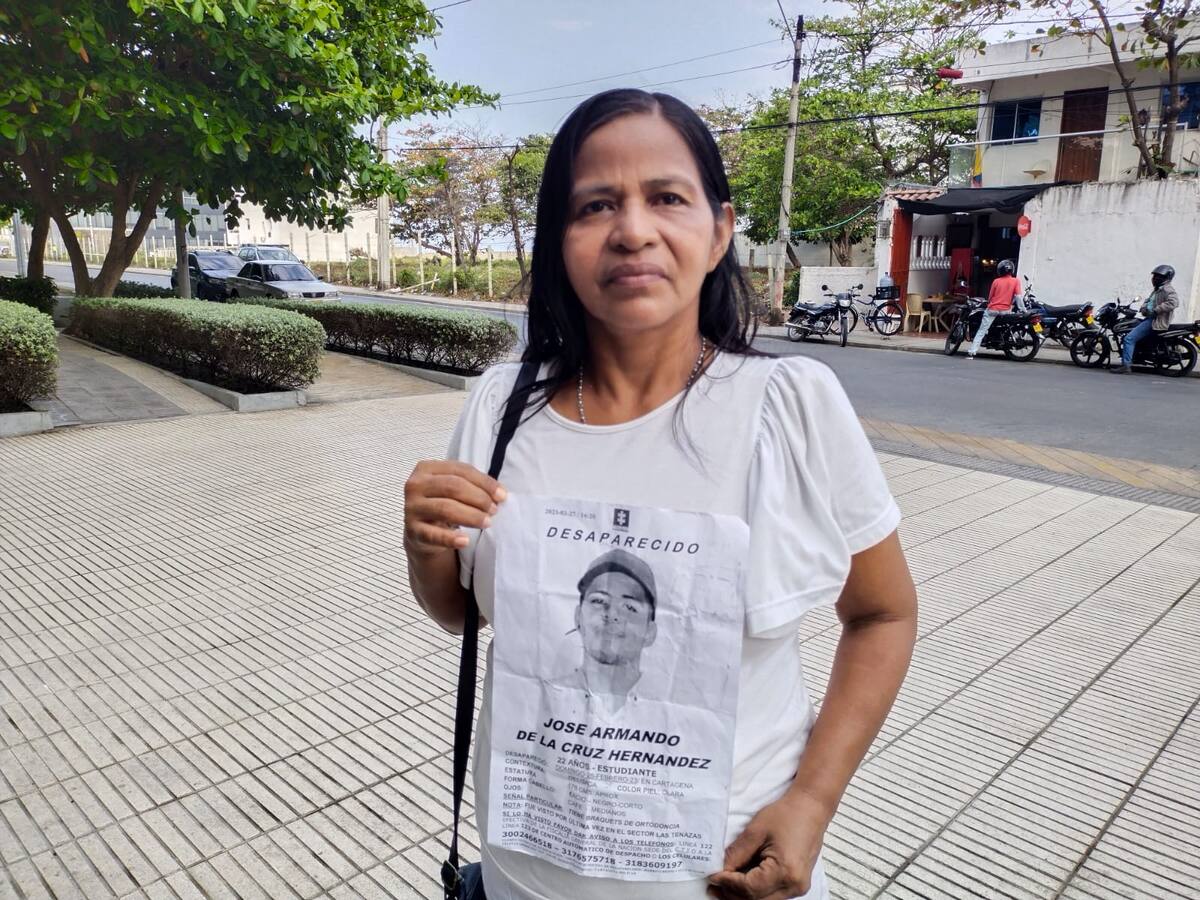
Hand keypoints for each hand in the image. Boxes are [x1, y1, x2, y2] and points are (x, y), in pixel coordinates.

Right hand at [403, 460, 505, 555]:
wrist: (421, 532)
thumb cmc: (442, 503)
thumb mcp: (454, 489)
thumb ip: (474, 485)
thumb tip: (500, 494)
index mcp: (426, 468)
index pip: (460, 470)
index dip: (484, 482)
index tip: (502, 495)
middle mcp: (415, 485)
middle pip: (452, 487)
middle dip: (479, 498)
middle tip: (494, 510)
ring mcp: (411, 508)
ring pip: (445, 508)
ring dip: (471, 516)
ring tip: (487, 523)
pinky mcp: (412, 531)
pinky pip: (433, 534)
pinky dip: (450, 538)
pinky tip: (465, 541)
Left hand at [707, 791, 829, 899]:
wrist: (810, 808)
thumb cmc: (787, 814)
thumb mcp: (756, 831)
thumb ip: (737, 854)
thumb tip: (720, 870)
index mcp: (785, 871)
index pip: (749, 889)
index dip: (728, 884)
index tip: (712, 876)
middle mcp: (794, 885)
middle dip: (731, 894)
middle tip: (713, 885)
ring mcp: (797, 887)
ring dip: (742, 895)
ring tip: (723, 884)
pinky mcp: (796, 884)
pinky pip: (771, 895)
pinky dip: (754, 891)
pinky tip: (740, 882)